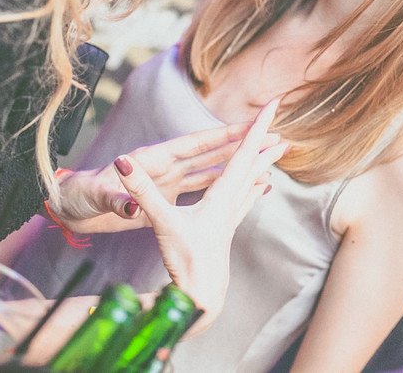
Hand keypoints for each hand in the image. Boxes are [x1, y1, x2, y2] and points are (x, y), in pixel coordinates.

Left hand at [52, 120, 258, 232]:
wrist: (70, 208)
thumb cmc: (81, 196)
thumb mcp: (97, 196)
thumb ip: (117, 199)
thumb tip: (131, 207)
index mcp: (153, 158)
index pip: (195, 144)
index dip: (222, 135)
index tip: (250, 126)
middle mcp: (165, 166)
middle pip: (210, 154)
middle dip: (241, 145)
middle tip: (272, 137)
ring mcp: (167, 183)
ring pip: (210, 171)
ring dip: (236, 166)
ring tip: (266, 160)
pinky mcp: (164, 201)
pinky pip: (199, 192)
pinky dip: (221, 189)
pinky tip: (240, 189)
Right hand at [112, 99, 286, 325]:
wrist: (201, 298)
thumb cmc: (186, 261)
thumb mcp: (160, 223)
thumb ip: (143, 192)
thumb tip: (122, 162)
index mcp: (221, 196)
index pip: (243, 152)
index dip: (257, 126)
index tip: (274, 104)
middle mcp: (231, 203)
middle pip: (253, 162)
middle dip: (265, 138)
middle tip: (281, 117)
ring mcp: (231, 217)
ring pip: (252, 180)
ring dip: (263, 160)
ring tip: (279, 148)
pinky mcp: (225, 230)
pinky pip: (245, 199)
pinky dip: (255, 186)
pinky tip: (262, 186)